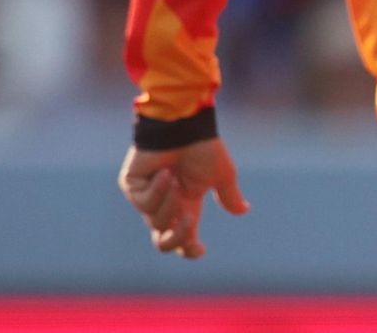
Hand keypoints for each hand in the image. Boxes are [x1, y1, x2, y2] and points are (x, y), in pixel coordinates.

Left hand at [118, 139, 249, 259]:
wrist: (184, 125)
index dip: (189, 250)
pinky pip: (144, 203)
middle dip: (178, 236)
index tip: (201, 249)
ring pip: (156, 221)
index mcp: (186, 205)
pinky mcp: (132, 186)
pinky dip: (157, 191)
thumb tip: (243, 211)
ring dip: (170, 203)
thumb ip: (229, 196)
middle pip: (163, 242)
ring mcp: (147, 197)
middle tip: (190, 220)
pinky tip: (165, 173)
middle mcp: (165, 205)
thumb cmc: (203, 147)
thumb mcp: (222, 175)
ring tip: (176, 180)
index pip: (183, 239)